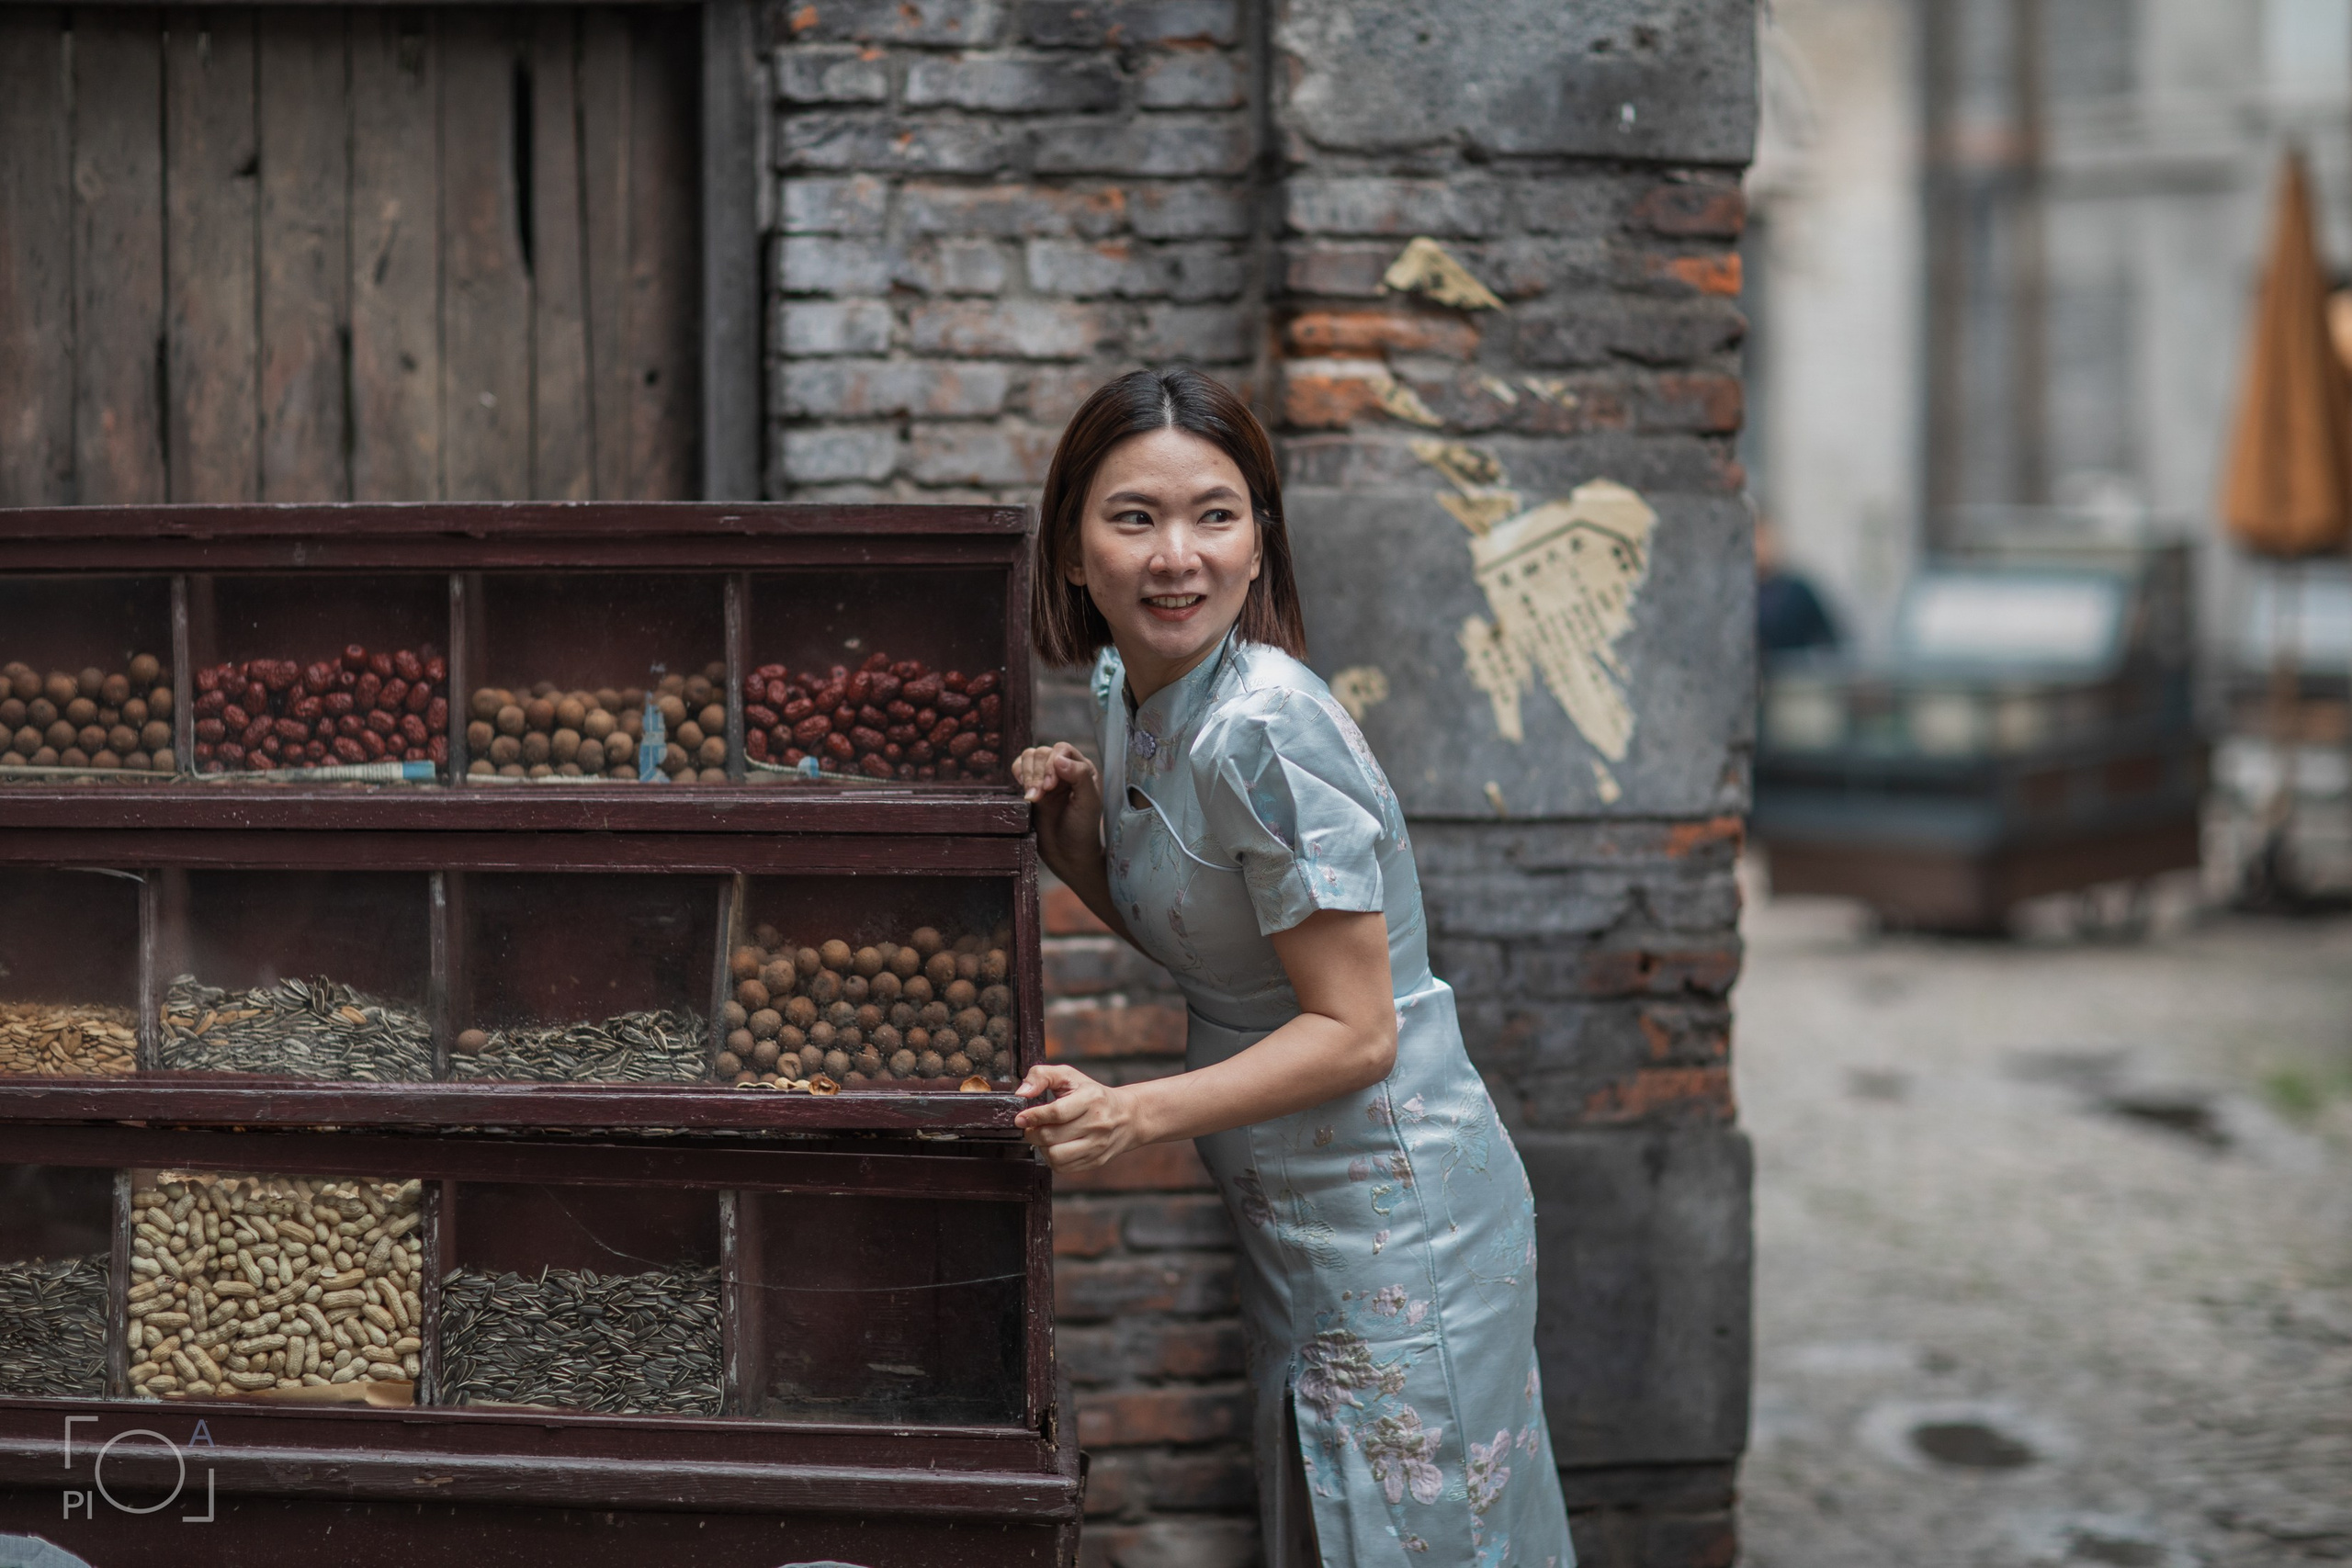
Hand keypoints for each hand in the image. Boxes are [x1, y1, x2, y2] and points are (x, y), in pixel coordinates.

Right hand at [1013, 743, 1104, 885]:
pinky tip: (1025, 792)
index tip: (1050, 787)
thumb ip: (1080, 776)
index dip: (1052, 764)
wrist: (1067, 854)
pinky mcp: (1030, 788)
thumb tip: (1058, 758)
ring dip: (1027, 775)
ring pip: (1029, 757)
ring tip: (1032, 798)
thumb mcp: (1089, 803)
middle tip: (1039, 796)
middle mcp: (1064, 770)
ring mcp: (1045, 778)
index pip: (1062, 750)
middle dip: (1037, 773)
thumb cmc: (1082, 830)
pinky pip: (1018, 768)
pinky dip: (1017, 775)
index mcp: (1082, 769)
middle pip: (1042, 753)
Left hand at [1013, 1063, 1143, 1171]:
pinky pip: (1063, 1167)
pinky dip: (1052, 1158)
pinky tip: (1055, 1146)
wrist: (1127, 1116)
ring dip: (1042, 1147)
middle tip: (1030, 1127)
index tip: (1020, 1118)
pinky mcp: (1095, 1161)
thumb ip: (1042, 1076)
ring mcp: (1097, 1145)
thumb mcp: (1069, 1076)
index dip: (1033, 1117)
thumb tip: (1022, 1093)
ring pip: (1056, 1156)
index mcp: (1092, 1099)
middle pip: (1051, 1136)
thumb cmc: (1093, 1094)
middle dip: (1033, 1132)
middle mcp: (1097, 1124)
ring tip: (1044, 1137)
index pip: (1056, 1113)